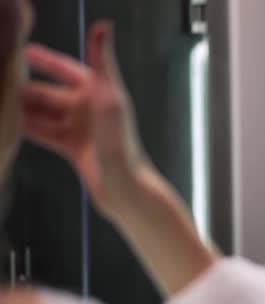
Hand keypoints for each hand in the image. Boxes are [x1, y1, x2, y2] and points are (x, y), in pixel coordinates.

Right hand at [22, 21, 146, 216]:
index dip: (45, 59)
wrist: (122, 185)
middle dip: (24, 88)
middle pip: (49, 93)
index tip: (20, 51)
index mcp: (100, 92)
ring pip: (43, 112)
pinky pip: (44, 132)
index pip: (68, 68)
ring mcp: (80, 127)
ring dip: (21, 108)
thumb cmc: (121, 142)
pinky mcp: (72, 146)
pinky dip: (27, 128)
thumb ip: (103, 63)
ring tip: (0, 103)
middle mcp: (89, 107)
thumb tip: (103, 27)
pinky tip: (9, 124)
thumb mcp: (110, 98)